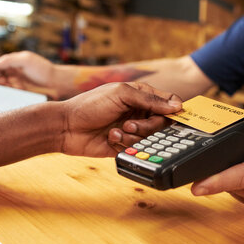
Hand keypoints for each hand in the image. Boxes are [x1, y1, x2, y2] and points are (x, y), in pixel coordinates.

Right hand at [0, 51, 59, 98]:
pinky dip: (1, 98)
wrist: (58, 83)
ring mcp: (14, 84)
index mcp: (11, 63)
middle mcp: (10, 73)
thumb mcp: (26, 60)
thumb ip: (9, 60)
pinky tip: (0, 100)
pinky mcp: (18, 94)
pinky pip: (5, 96)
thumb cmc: (44, 69)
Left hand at [61, 82, 181, 156]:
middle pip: (162, 124)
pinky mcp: (126, 145)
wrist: (66, 127)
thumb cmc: (90, 105)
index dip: (174, 110)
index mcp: (141, 95)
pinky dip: (124, 144)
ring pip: (151, 139)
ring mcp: (133, 129)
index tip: (172, 117)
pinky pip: (137, 149)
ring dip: (133, 136)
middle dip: (147, 126)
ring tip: (115, 132)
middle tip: (129, 124)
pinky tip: (110, 138)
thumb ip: (149, 99)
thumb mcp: (120, 94)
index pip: (169, 102)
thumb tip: (177, 105)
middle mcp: (139, 112)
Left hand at [190, 96, 243, 211]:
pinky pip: (240, 195)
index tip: (199, 185)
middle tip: (196, 165)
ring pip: (234, 190)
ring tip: (220, 163)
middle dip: (214, 174)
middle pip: (235, 183)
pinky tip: (233, 171)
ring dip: (223, 178)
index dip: (220, 180)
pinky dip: (232, 183)